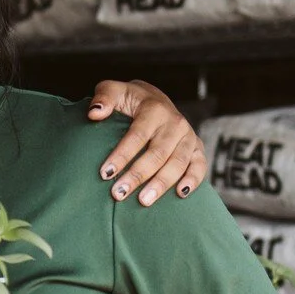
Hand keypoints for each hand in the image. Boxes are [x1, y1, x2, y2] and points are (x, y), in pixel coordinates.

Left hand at [86, 78, 204, 204]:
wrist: (156, 101)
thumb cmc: (131, 100)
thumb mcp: (116, 91)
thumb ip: (104, 97)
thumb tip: (94, 113)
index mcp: (155, 109)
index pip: (137, 135)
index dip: (122, 155)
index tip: (105, 173)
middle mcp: (175, 123)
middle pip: (157, 153)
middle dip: (137, 175)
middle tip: (118, 194)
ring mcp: (188, 136)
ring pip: (177, 164)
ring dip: (161, 184)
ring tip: (143, 201)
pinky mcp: (197, 148)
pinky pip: (199, 166)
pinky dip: (193, 180)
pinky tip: (180, 195)